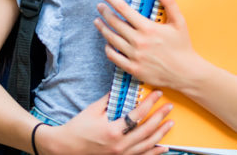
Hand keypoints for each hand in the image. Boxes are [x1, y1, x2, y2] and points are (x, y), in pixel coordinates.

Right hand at [36, 90, 173, 154]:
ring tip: (170, 124)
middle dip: (160, 117)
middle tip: (169, 107)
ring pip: (148, 145)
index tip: (158, 94)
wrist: (66, 148)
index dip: (150, 103)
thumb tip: (123, 88)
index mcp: (113, 131)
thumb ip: (110, 100)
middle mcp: (120, 145)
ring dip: (161, 134)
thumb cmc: (78, 128)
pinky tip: (164, 147)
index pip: (137, 114)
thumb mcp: (93, 111)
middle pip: (147, 130)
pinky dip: (154, 152)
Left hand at [94, 0, 200, 88]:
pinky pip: (114, 57)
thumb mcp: (179, 22)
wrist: (185, 73)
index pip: (123, 9)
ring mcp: (135, 56)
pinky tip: (107, 43)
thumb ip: (169, 2)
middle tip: (99, 6)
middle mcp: (139, 41)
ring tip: (98, 22)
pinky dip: (108, 49)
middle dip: (104, 12)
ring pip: (111, 39)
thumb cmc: (182, 46)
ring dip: (102, 29)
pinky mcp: (133, 69)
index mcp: (148, 28)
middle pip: (114, 23)